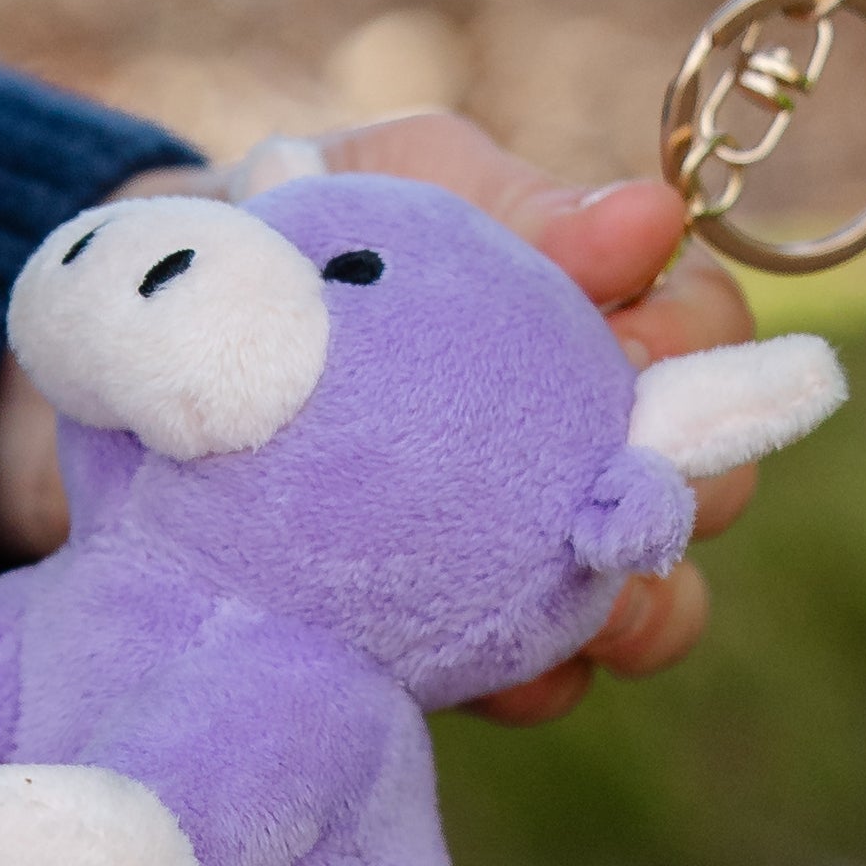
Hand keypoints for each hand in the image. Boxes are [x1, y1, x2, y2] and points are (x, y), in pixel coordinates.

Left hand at [0, 113, 754, 724]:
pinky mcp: (457, 640)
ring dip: (629, 602)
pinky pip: (539, 686)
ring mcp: (531, 547)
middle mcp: (588, 439)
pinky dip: (526, 678)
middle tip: (596, 467)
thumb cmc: (302, 223)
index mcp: (598, 313)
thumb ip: (516, 206)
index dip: (694, 342)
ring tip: (565, 587)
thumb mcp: (399, 179)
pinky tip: (468, 655)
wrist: (153, 329)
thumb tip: (651, 220)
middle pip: (712, 482)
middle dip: (679, 483)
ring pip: (651, 604)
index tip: (622, 337)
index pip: (711, 332)